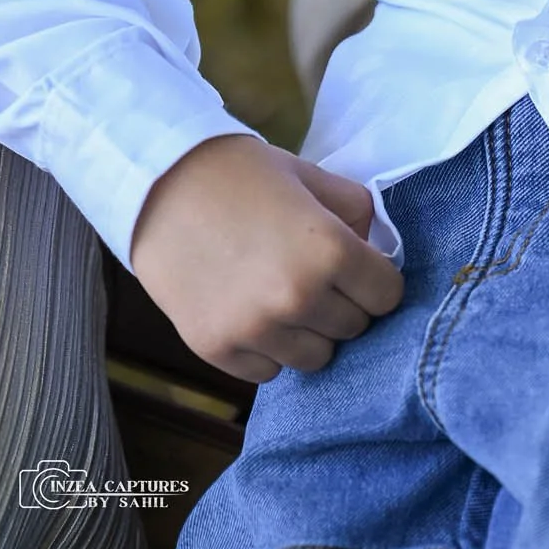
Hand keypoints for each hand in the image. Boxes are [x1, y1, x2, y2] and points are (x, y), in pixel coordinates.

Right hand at [130, 133, 404, 381]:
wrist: (160, 187)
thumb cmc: (244, 176)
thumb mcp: (312, 177)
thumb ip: (357, 213)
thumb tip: (379, 250)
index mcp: (329, 251)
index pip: (388, 296)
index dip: (377, 279)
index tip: (360, 268)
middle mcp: (297, 298)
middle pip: (356, 328)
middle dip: (345, 303)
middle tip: (317, 276)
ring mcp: (256, 330)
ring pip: (317, 358)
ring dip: (309, 331)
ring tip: (283, 295)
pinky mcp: (219, 351)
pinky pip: (269, 372)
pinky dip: (268, 349)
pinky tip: (250, 310)